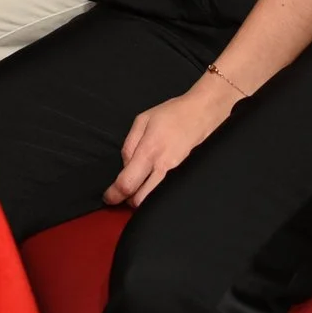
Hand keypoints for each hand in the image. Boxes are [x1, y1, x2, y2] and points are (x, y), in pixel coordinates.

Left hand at [105, 74, 244, 206]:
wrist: (203, 112)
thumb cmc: (173, 114)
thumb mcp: (142, 120)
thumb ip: (129, 145)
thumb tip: (124, 166)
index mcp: (149, 151)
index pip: (127, 183)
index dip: (114, 195)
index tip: (108, 197)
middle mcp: (163, 166)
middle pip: (140, 200)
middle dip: (127, 200)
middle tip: (123, 192)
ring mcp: (176, 173)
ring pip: (155, 200)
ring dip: (142, 199)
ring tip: (138, 187)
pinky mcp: (185, 176)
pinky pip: (167, 192)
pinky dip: (156, 193)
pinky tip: (153, 184)